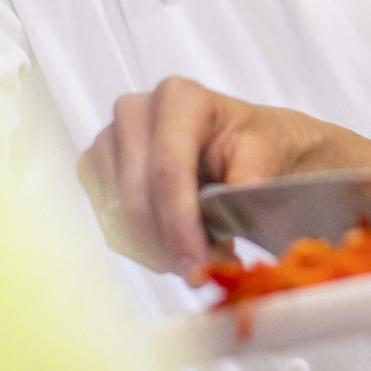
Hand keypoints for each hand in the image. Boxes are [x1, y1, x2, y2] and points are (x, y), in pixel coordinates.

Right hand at [77, 77, 354, 272]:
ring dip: (160, 252)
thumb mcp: (272, 152)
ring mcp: (110, 142)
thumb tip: (241, 194)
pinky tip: (179, 245)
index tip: (201, 266)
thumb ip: (254, 173)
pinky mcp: (98, 172)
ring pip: (119, 220)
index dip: (180, 226)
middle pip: (136, 200)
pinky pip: (111, 227)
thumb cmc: (261, 144)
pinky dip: (146, 249)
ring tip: (203, 254)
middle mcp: (134, 112)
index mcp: (178, 98)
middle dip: (171, 247)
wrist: (250, 146)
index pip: (167, 171)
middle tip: (208, 272)